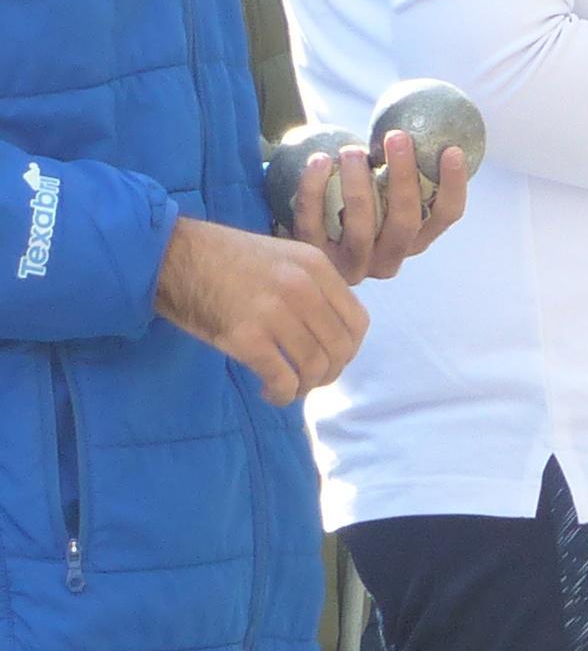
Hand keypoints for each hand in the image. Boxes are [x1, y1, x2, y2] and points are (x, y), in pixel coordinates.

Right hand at [155, 216, 366, 403]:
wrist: (168, 255)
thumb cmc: (220, 258)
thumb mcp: (280, 257)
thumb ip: (310, 287)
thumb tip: (328, 331)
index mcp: (315, 265)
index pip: (357, 321)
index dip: (349, 348)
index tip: (332, 358)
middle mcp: (302, 287)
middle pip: (340, 348)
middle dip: (329, 373)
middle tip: (310, 380)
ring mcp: (275, 312)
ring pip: (315, 367)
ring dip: (306, 386)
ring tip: (289, 388)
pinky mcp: (246, 337)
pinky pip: (283, 379)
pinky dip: (282, 395)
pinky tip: (271, 394)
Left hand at [288, 134, 469, 283]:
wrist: (301, 240)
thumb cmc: (351, 202)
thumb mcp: (381, 195)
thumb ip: (400, 174)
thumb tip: (421, 122)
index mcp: (415, 242)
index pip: (445, 217)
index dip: (453, 186)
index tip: (452, 150)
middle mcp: (389, 260)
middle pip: (406, 222)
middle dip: (404, 177)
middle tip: (397, 136)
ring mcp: (353, 264)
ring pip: (362, 225)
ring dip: (358, 182)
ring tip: (351, 149)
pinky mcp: (316, 259)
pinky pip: (315, 222)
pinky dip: (316, 188)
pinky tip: (320, 160)